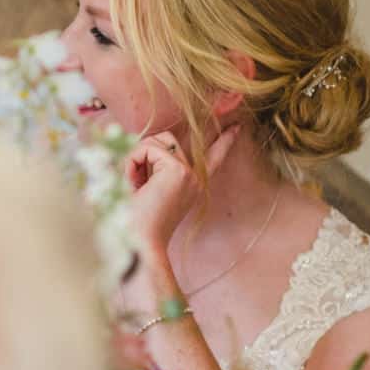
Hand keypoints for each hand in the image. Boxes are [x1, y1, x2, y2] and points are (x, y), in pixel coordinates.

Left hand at [123, 125, 238, 260]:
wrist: (140, 241)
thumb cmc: (135, 221)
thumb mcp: (147, 191)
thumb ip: (152, 170)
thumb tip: (146, 144)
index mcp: (191, 186)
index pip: (212, 158)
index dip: (224, 142)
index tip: (237, 128)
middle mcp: (195, 179)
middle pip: (166, 140)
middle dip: (142, 153)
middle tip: (133, 182)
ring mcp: (189, 174)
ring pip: (156, 141)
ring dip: (135, 158)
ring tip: (132, 184)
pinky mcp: (178, 171)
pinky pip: (147, 149)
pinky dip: (131, 162)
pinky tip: (133, 184)